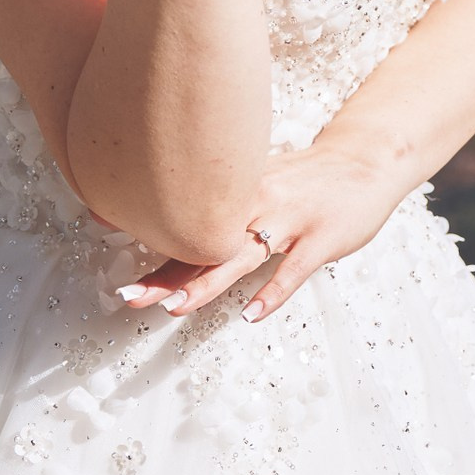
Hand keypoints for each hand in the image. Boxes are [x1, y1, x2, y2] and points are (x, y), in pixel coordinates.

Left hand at [117, 142, 406, 323]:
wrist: (367, 159)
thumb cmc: (307, 180)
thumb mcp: (262, 181)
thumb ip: (226, 205)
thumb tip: (178, 224)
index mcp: (240, 191)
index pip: (190, 221)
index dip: (149, 239)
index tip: (108, 247)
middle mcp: (258, 202)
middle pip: (205, 242)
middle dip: (166, 273)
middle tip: (130, 297)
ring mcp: (291, 220)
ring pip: (242, 255)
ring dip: (207, 283)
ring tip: (176, 308)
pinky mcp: (322, 238)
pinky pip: (293, 270)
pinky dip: (272, 293)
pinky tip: (251, 315)